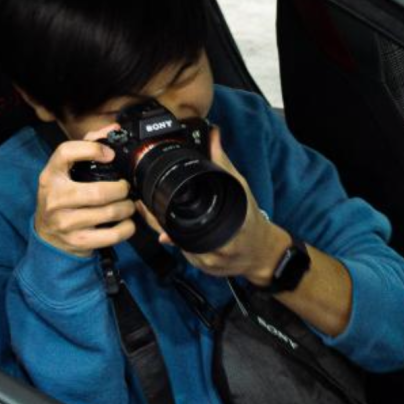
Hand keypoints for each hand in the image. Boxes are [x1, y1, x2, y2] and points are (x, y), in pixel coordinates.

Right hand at [35, 129, 135, 257]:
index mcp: (50, 176)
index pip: (66, 153)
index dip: (91, 149)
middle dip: (121, 189)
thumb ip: (87, 146)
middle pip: (98, 191)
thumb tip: (112, 129)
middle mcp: (54, 198)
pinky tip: (125, 222)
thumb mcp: (65, 172)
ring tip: (128, 204)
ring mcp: (65, 222)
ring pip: (109, 212)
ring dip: (127, 208)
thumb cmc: (62, 197)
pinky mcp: (78, 241)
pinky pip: (113, 234)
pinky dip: (127, 227)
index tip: (110, 155)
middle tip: (125, 188)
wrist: (47, 235)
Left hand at [137, 126, 282, 282]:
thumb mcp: (240, 187)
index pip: (177, 222)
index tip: (144, 200)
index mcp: (218, 228)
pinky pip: (181, 253)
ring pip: (173, 245)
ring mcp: (204, 261)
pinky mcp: (201, 268)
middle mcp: (210, 248)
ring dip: (161, 229)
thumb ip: (222, 163)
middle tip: (141, 203)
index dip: (156, 213)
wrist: (262, 252)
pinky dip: (174, 239)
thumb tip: (213, 135)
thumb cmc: (251, 220)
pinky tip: (167, 228)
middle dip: (153, 219)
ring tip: (149, 212)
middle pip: (170, 234)